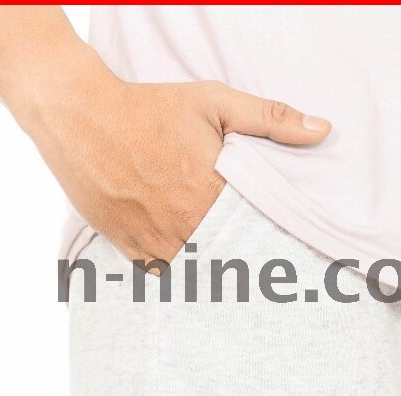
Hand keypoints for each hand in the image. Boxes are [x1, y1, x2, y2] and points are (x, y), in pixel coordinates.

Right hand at [19, 48, 330, 263]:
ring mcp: (157, 243)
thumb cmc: (149, 107)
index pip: (260, 239)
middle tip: (270, 285)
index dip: (276, 253)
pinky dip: (181, 279)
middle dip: (248, 271)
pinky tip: (197, 282)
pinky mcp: (131, 250)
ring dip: (216, 278)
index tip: (290, 264)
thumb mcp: (214, 103)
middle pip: (231, 263)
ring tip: (237, 288)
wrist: (78, 116)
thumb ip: (270, 119)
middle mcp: (187, 227)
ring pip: (199, 276)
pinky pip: (165, 277)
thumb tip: (321, 130)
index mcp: (214, 196)